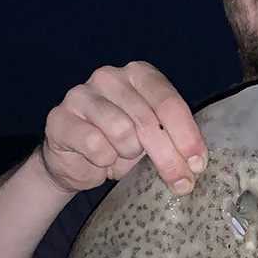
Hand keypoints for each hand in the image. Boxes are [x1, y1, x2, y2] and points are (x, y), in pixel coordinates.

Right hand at [40, 61, 207, 194]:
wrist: (76, 163)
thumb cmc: (119, 146)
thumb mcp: (153, 139)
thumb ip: (174, 140)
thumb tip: (196, 163)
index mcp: (139, 74)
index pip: (168, 102)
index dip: (186, 135)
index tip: (197, 164)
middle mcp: (110, 76)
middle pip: (148, 120)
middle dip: (168, 157)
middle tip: (180, 183)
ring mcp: (81, 94)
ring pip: (122, 131)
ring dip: (127, 154)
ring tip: (121, 156)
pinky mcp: (59, 117)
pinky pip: (94, 144)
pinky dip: (103, 160)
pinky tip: (100, 158)